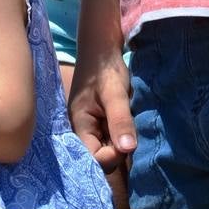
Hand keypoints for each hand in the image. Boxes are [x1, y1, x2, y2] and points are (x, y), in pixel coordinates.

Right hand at [68, 48, 135, 172]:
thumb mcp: (115, 94)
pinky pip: (108, 140)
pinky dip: (120, 137)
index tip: (127, 143)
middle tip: (130, 134)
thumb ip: (120, 121)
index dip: (112, 156)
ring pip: (105, 150)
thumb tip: (127, 149)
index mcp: (78, 124)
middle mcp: (80, 130)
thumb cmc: (106, 69)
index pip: (92, 157)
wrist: (101, 50)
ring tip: (129, 127)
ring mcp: (89, 127)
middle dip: (117, 152)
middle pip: (98, 158)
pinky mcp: (97, 124)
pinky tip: (127, 126)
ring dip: (120, 144)